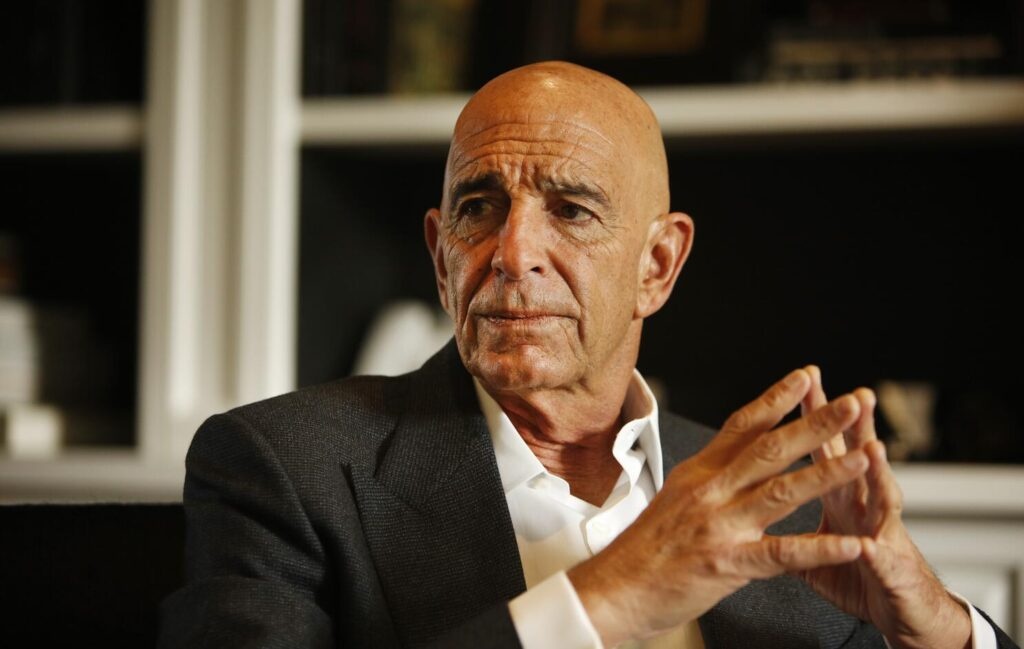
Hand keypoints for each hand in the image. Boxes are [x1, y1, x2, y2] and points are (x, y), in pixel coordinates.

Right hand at [567, 368, 869, 646]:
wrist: (613, 589)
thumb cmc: (644, 549)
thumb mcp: (675, 497)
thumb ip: (711, 478)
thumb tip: (736, 456)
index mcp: (699, 473)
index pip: (742, 425)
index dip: (776, 398)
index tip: (806, 375)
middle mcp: (710, 491)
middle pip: (769, 448)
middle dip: (815, 423)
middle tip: (852, 403)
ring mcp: (719, 525)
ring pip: (781, 492)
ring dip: (827, 472)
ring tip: (863, 458)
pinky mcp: (726, 563)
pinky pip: (781, 554)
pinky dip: (819, 550)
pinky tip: (850, 545)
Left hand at [796, 367, 971, 648]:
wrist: (901, 614)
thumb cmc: (861, 576)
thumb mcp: (814, 550)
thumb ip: (787, 525)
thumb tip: (751, 510)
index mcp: (840, 496)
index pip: (822, 447)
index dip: (811, 415)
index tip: (800, 380)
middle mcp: (862, 506)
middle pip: (854, 458)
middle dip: (850, 426)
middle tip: (850, 393)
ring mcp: (880, 533)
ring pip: (878, 496)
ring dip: (874, 473)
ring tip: (871, 449)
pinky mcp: (890, 569)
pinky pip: (880, 559)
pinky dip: (874, 549)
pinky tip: (870, 542)